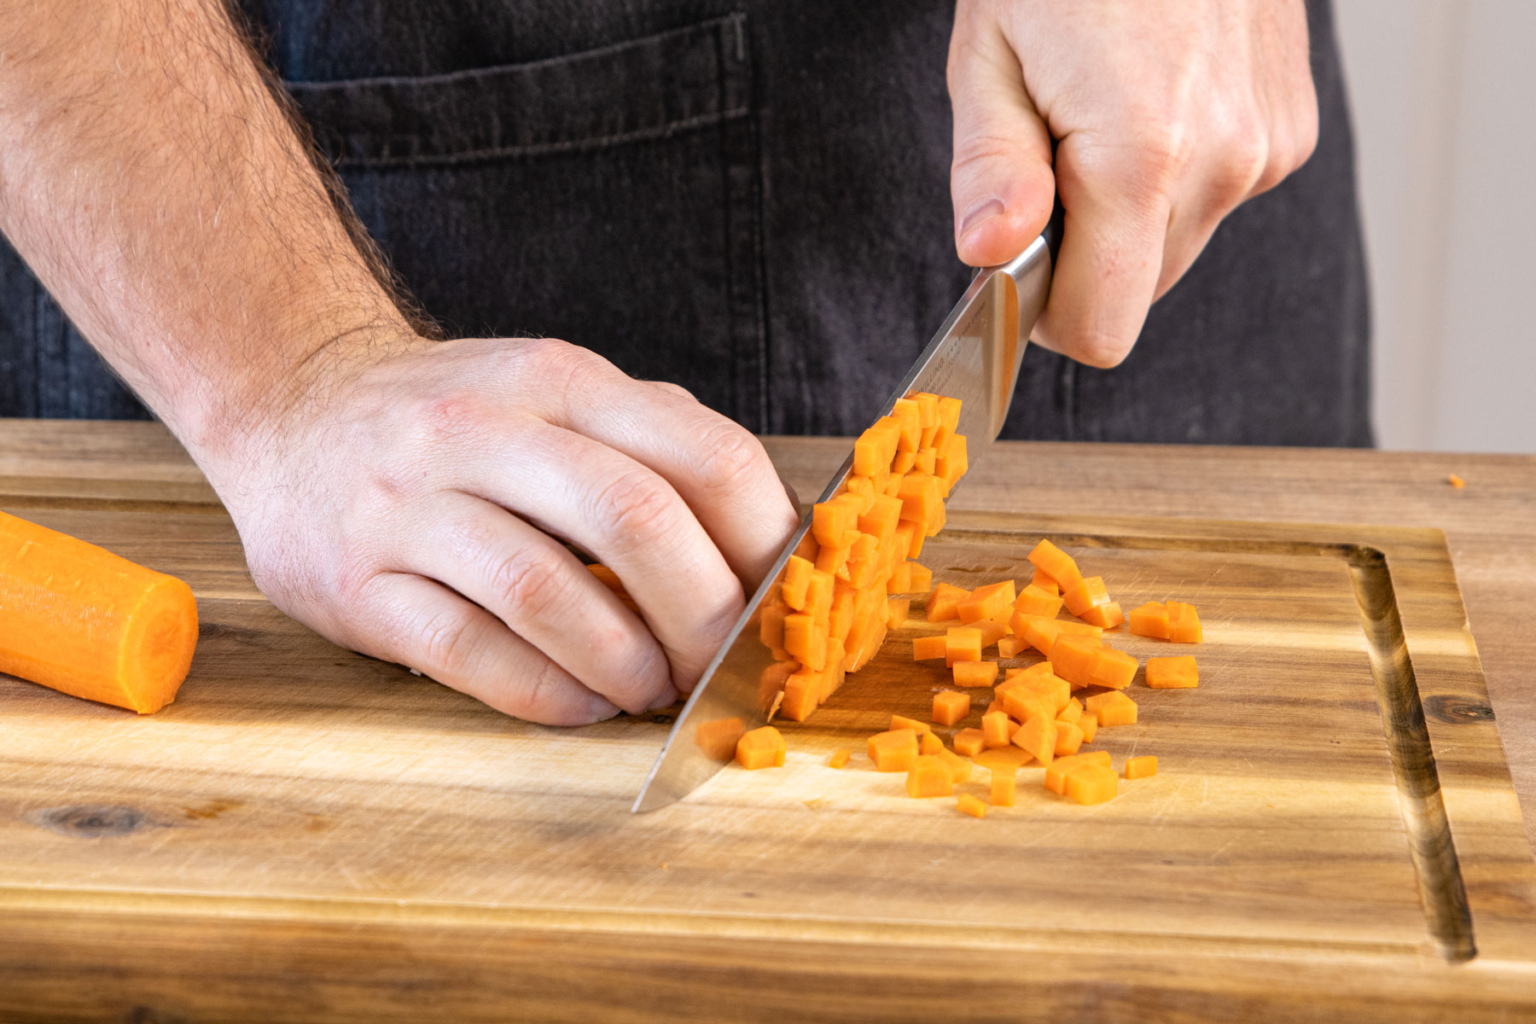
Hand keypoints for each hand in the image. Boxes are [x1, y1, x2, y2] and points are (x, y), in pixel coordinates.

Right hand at [209, 333, 799, 725]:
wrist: (292, 402)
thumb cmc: (461, 422)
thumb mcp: (559, 397)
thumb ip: (656, 451)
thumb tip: (776, 549)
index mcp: (562, 380)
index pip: (703, 454)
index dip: (765, 542)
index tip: (787, 605)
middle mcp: (484, 428)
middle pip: (635, 519)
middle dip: (704, 616)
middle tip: (723, 669)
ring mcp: (410, 502)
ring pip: (546, 590)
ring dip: (624, 663)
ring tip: (651, 692)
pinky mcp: (355, 580)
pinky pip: (466, 648)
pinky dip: (543, 692)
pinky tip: (581, 705)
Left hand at [948, 0, 1318, 365]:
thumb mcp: (990, 55)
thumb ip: (992, 171)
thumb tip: (990, 258)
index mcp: (1142, 157)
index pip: (1101, 328)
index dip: (1046, 316)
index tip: (1020, 266)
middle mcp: (1224, 164)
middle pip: (1138, 293)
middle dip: (1086, 256)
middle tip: (1052, 160)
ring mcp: (1267, 148)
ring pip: (1176, 247)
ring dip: (1129, 215)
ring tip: (1102, 116)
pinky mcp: (1290, 131)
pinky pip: (1215, 197)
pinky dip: (1175, 176)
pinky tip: (1154, 99)